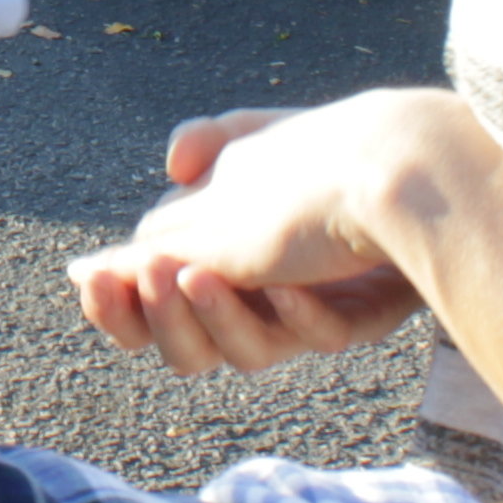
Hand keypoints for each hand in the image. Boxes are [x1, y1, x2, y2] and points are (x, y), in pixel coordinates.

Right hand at [70, 101, 433, 377]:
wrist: (416, 147)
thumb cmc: (327, 147)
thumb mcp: (241, 150)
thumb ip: (179, 191)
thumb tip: (110, 236)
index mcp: (222, 272)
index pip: (152, 313)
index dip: (116, 307)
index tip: (86, 279)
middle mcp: (262, 303)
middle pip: (191, 351)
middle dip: (159, 319)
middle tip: (144, 279)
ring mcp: (313, 312)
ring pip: (249, 354)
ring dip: (221, 318)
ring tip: (204, 279)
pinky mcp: (364, 314)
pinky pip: (323, 334)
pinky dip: (301, 312)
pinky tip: (289, 286)